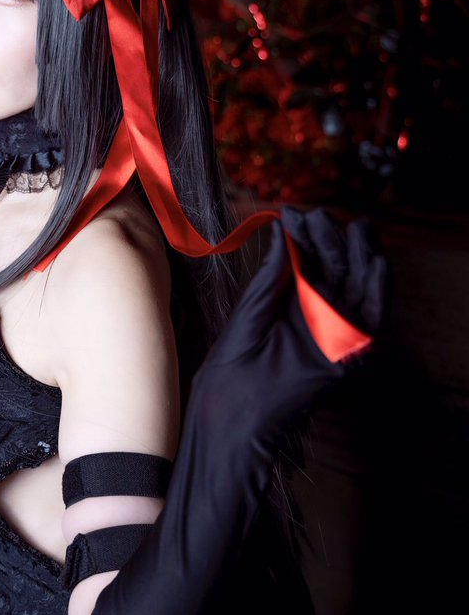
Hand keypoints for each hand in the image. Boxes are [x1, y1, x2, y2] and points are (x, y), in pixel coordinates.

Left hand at [197, 207, 386, 438]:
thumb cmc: (234, 357)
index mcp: (294, 301)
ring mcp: (336, 332)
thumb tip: (284, 227)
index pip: (311, 261)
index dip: (309, 237)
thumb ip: (275, 268)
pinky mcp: (350, 353)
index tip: (297, 213)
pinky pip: (372, 319)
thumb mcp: (255, 303)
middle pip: (338, 270)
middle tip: (324, 216)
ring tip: (358, 228)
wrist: (235, 401)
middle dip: (335, 241)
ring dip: (361, 257)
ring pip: (358, 288)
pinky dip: (379, 292)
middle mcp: (318, 313)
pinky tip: (377, 264)